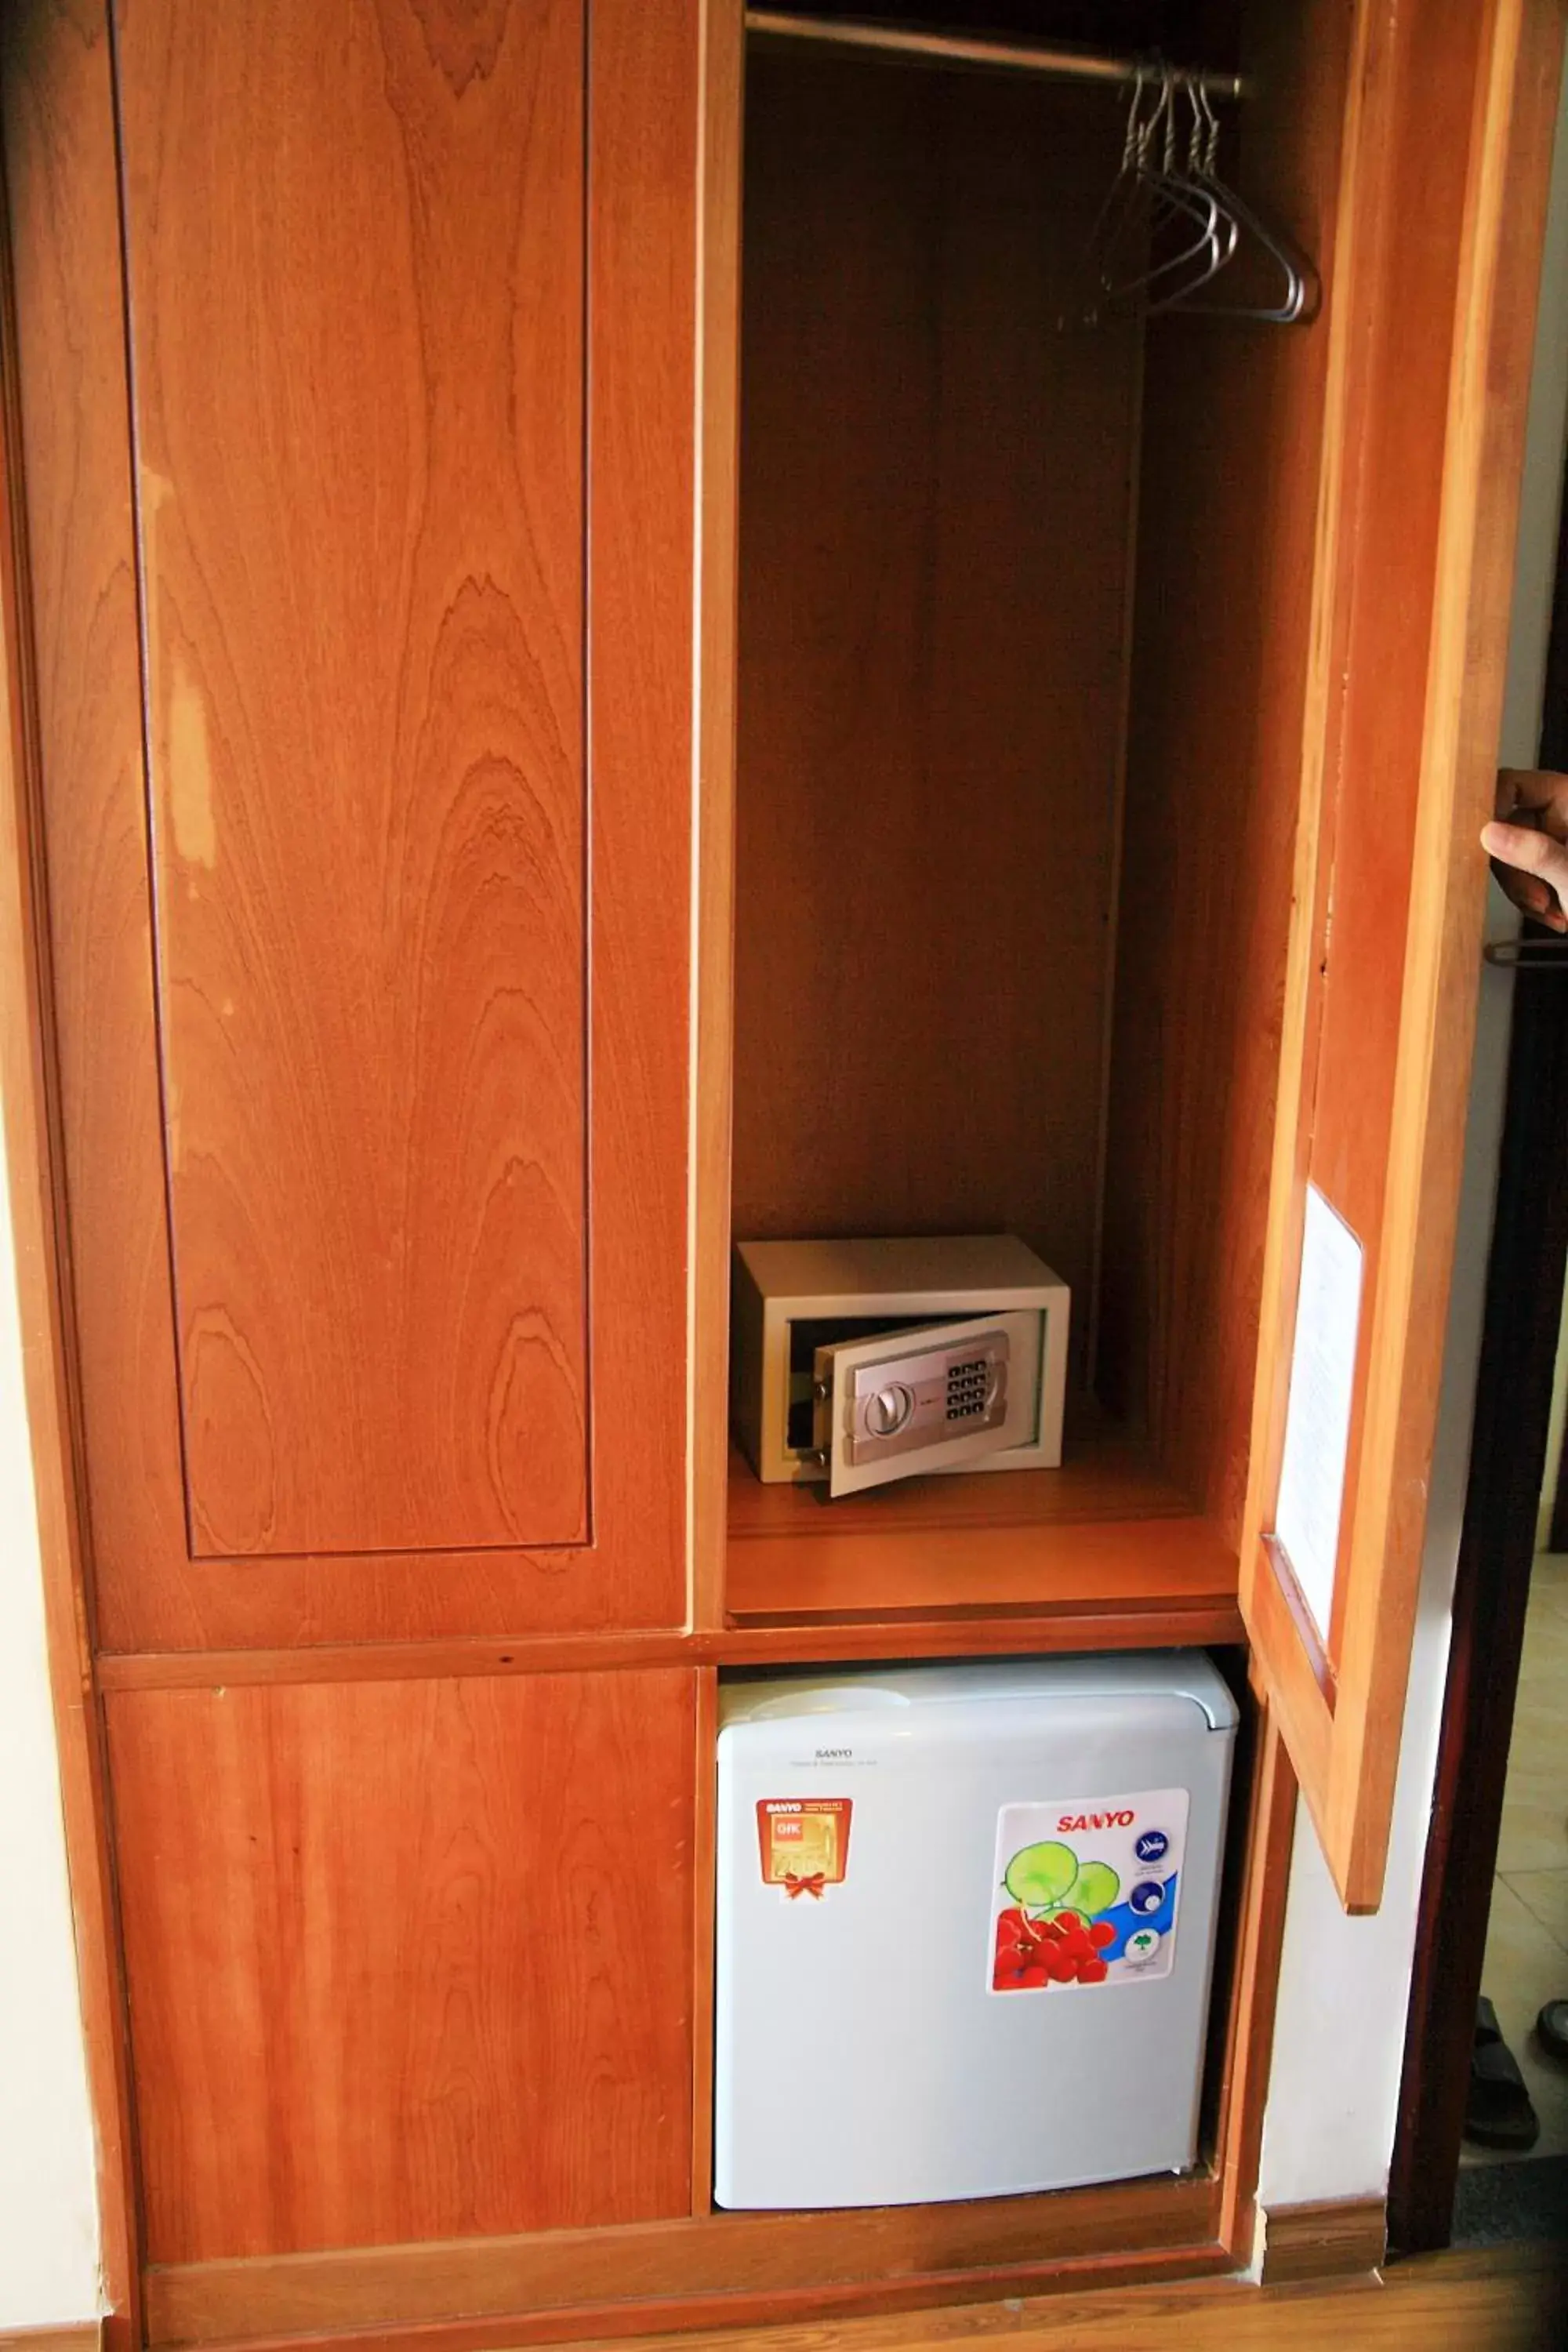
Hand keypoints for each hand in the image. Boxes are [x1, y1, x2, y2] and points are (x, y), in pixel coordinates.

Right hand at [1482, 768, 1567, 933]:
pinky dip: (1530, 901)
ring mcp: (1550, 843)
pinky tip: (1554, 913)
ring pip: (1507, 860)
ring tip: (1552, 910)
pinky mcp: (1547, 868)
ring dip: (1523, 892)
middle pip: (1503, 829)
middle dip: (1514, 869)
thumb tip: (1492, 834)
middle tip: (1534, 896)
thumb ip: (1537, 854)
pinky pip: (1517, 879)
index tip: (1485, 840)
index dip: (1492, 808)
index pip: (1513, 785)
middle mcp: (1557, 817)